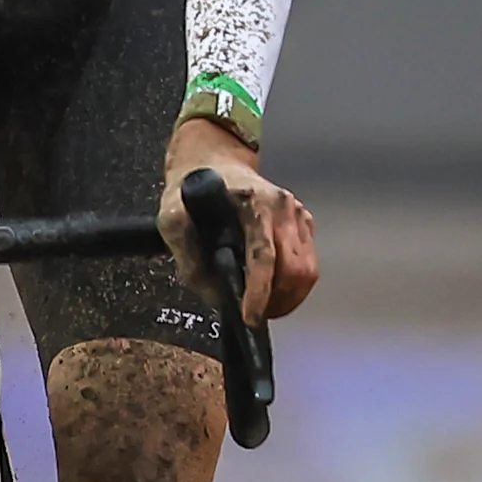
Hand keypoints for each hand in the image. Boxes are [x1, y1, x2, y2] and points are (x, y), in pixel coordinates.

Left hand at [159, 117, 317, 327]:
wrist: (212, 163)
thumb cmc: (193, 191)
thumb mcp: (172, 219)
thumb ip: (187, 257)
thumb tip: (217, 296)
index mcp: (253, 202)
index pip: (264, 256)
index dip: (259, 292)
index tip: (250, 317)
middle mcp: (282, 206)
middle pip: (294, 269)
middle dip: (276, 301)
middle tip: (254, 318)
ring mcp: (297, 214)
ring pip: (307, 271)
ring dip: (288, 298)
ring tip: (265, 309)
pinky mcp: (304, 223)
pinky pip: (309, 265)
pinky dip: (294, 286)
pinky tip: (274, 291)